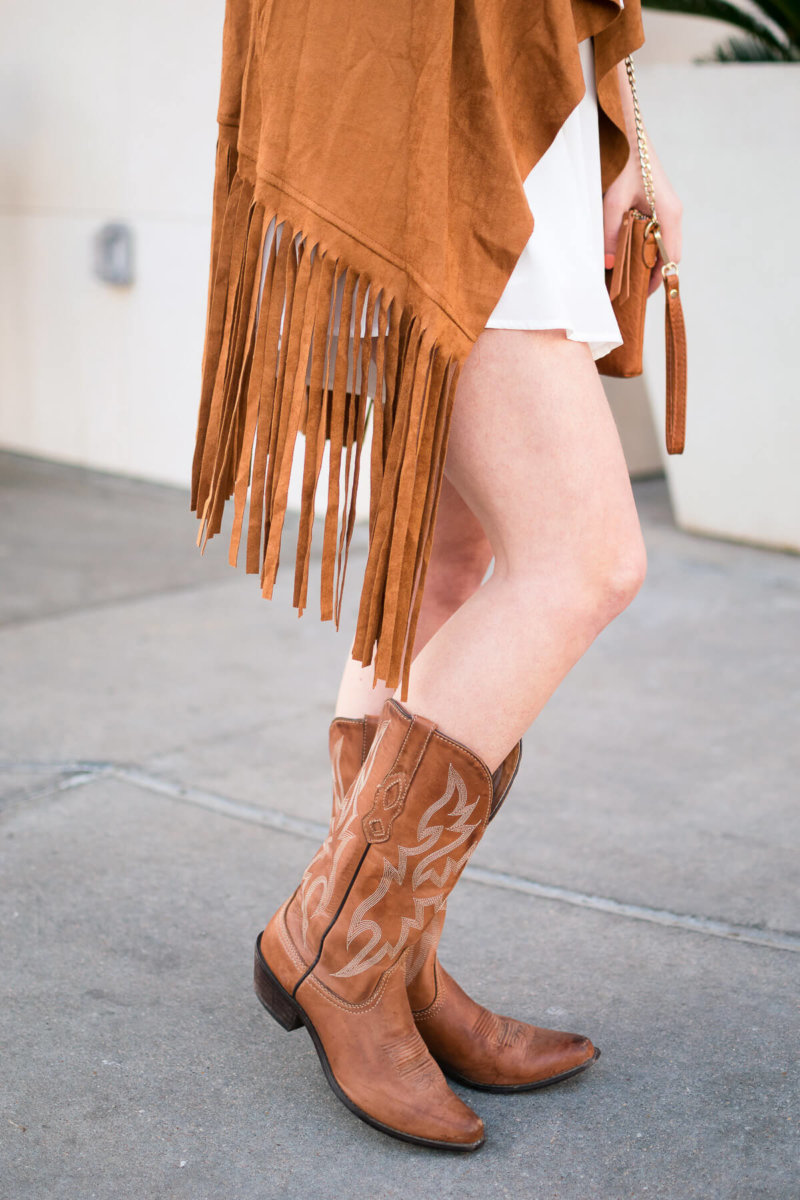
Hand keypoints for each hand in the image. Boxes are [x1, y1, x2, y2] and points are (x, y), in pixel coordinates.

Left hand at [603, 65, 682, 296]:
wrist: (625, 128)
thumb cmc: (622, 161)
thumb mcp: (611, 200)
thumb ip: (611, 233)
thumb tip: (610, 264)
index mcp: (670, 215)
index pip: (670, 260)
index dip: (656, 281)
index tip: (638, 298)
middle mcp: (672, 213)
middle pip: (664, 255)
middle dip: (646, 275)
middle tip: (623, 293)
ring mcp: (665, 207)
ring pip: (656, 244)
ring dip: (640, 260)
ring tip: (617, 277)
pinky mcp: (655, 201)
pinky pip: (650, 231)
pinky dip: (637, 245)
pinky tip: (619, 252)